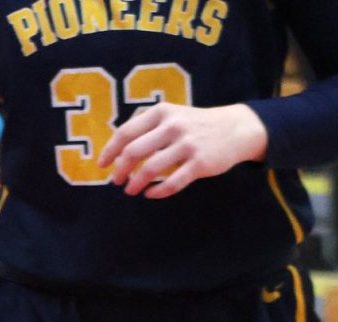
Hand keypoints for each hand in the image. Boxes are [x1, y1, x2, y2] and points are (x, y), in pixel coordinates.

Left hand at [101, 102, 267, 199]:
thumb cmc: (194, 125)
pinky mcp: (200, 163)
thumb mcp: (171, 115)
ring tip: (130, 190)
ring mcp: (187, 144)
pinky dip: (157, 191)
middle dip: (120, 170)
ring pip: (150, 169)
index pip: (125, 132)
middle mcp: (173, 126)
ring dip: (135, 183)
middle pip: (133, 152)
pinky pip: (172, 183)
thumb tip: (116, 150)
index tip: (102, 165)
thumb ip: (146, 128)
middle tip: (116, 181)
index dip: (110, 151)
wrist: (235, 128)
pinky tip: (150, 193)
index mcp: (162, 112)